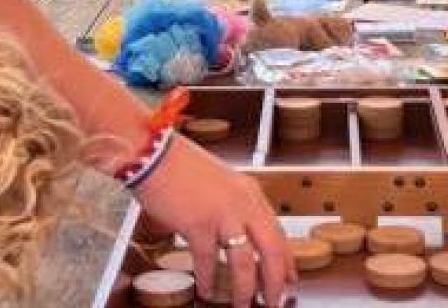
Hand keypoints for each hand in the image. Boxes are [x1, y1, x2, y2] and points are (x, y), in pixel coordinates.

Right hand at [136, 137, 294, 306]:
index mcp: (250, 192)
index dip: (286, 260)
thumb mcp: (221, 183)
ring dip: (245, 289)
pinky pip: (208, 261)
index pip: (278, 231)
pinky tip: (206, 290)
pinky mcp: (198, 224)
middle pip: (271, 250)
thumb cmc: (183, 167)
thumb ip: (234, 207)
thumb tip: (239, 237)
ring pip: (245, 262)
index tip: (290, 278)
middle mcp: (242, 202)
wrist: (156, 154)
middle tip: (274, 301)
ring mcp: (222, 213)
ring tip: (242, 305)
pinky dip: (207, 280)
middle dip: (275, 281)